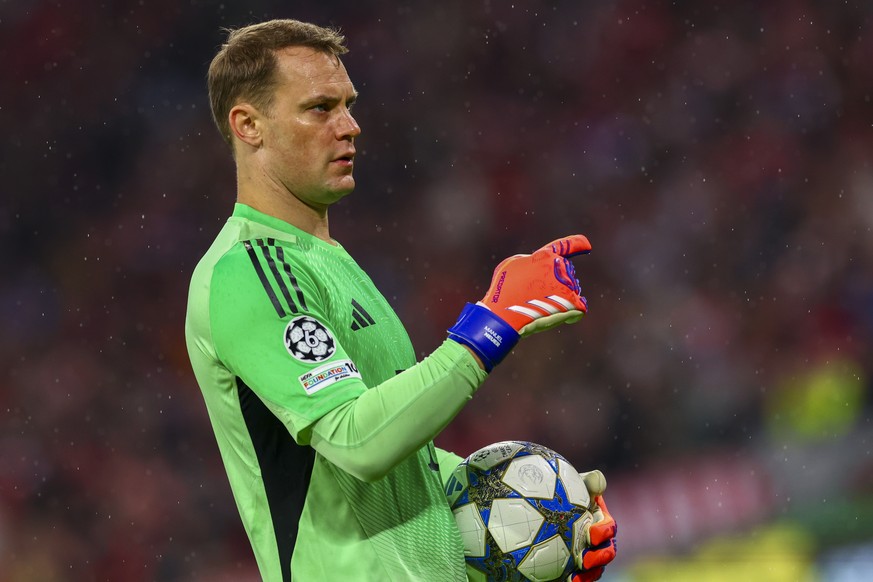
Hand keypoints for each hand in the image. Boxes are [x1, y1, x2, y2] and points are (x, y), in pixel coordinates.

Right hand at [447, 235, 590, 370]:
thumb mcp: (511, 265)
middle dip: (556, 283)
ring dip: (561, 297)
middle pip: (566, 274)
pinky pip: (580, 307)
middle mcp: (558, 267)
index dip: (578, 244)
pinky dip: (573, 313)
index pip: (566, 246)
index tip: (587, 245)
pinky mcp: (570, 303)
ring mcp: (566, 285)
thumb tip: (540, 268)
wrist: (503, 314)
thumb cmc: (502, 290)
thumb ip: (530, 261)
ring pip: (573, 290)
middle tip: (537, 296)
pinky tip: (565, 316)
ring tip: (542, 306)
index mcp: (544, 256)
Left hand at [568, 471, 616, 581]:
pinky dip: (577, 581)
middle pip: (607, 552)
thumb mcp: (573, 485)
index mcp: (600, 521)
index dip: (604, 532)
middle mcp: (598, 541)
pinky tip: (567, 580)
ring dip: (589, 574)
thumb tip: (598, 479)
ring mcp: (589, 555)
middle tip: (586, 560)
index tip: (591, 534)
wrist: (541, 511)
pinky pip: (582, 578)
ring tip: (576, 578)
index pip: (609, 528)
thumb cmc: (561, 494)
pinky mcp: (577, 567)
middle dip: (600, 558)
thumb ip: (586, 482)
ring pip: (596, 569)